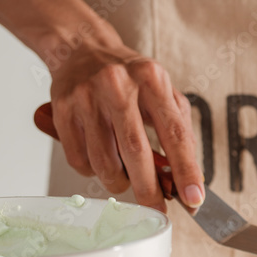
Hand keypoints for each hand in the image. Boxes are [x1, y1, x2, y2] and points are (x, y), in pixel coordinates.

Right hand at [45, 37, 203, 211]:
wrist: (83, 49)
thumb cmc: (131, 78)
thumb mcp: (163, 92)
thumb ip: (178, 130)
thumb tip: (188, 176)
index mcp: (152, 80)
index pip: (174, 134)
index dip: (186, 170)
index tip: (194, 199)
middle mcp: (117, 85)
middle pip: (136, 151)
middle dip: (150, 189)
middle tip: (157, 208)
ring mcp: (86, 97)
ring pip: (104, 161)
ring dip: (119, 182)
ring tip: (126, 178)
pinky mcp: (62, 109)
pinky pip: (78, 159)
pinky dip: (92, 171)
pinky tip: (100, 160)